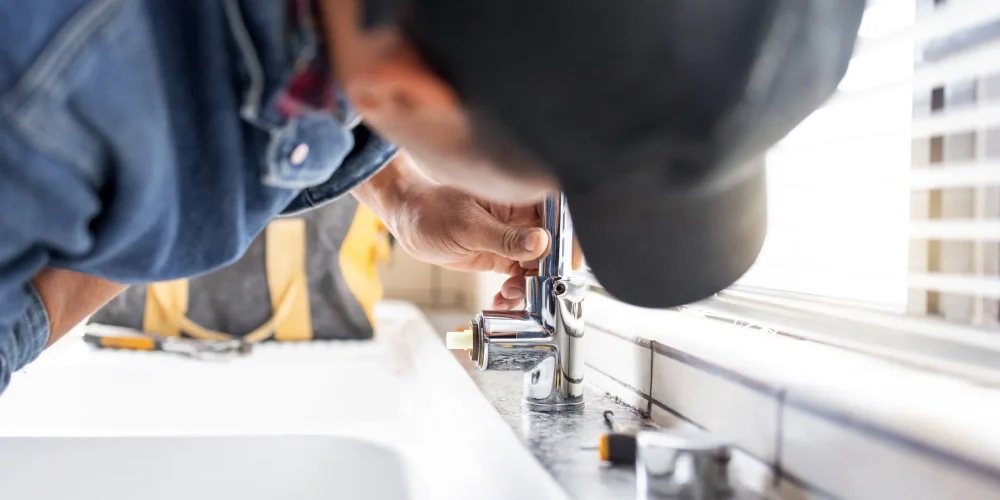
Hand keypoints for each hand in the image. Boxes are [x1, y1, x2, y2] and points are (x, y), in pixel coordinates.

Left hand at [352, 154, 581, 310]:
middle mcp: (522, 216)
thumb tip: (541, 243)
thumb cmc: (431, 209)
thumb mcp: (468, 226)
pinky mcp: (503, 255)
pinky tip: (502, 300)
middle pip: (553, 245)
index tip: (569, 262)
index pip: (557, 214)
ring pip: (538, 265)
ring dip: (531, 286)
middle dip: (549, 271)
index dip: (570, 238)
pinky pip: (520, 277)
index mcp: (519, 196)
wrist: (407, 221)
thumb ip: (505, 237)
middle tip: (539, 290)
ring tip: (511, 296)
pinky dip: (516, 292)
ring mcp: (514, 237)